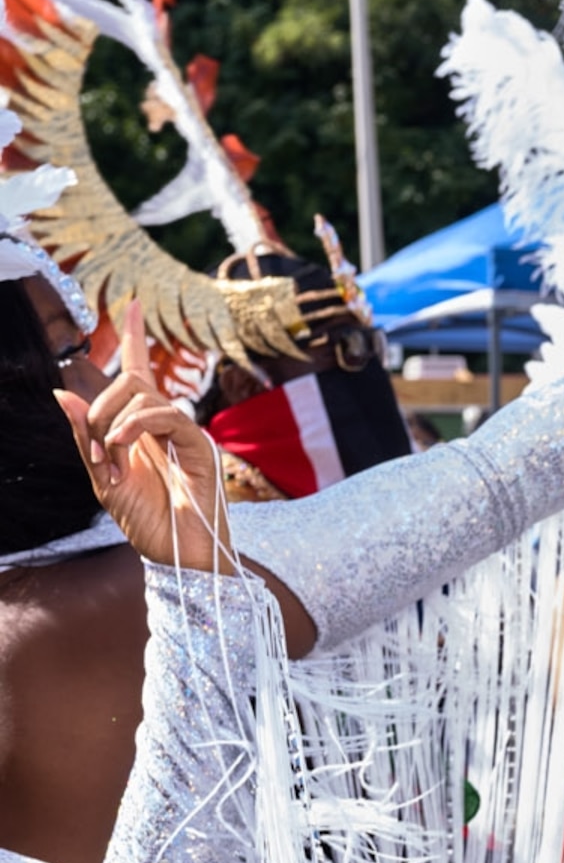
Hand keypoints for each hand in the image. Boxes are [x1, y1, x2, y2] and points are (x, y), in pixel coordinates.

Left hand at [55, 298, 233, 575]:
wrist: (179, 556)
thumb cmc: (148, 522)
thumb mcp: (101, 479)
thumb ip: (83, 437)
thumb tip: (63, 393)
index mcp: (144, 430)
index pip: (139, 373)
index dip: (135, 339)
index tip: (133, 306)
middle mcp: (167, 426)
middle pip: (132, 382)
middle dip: (101, 406)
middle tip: (97, 448)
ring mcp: (186, 434)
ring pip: (145, 396)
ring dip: (114, 424)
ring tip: (112, 461)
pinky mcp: (200, 446)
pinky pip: (167, 415)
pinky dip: (137, 426)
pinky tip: (122, 447)